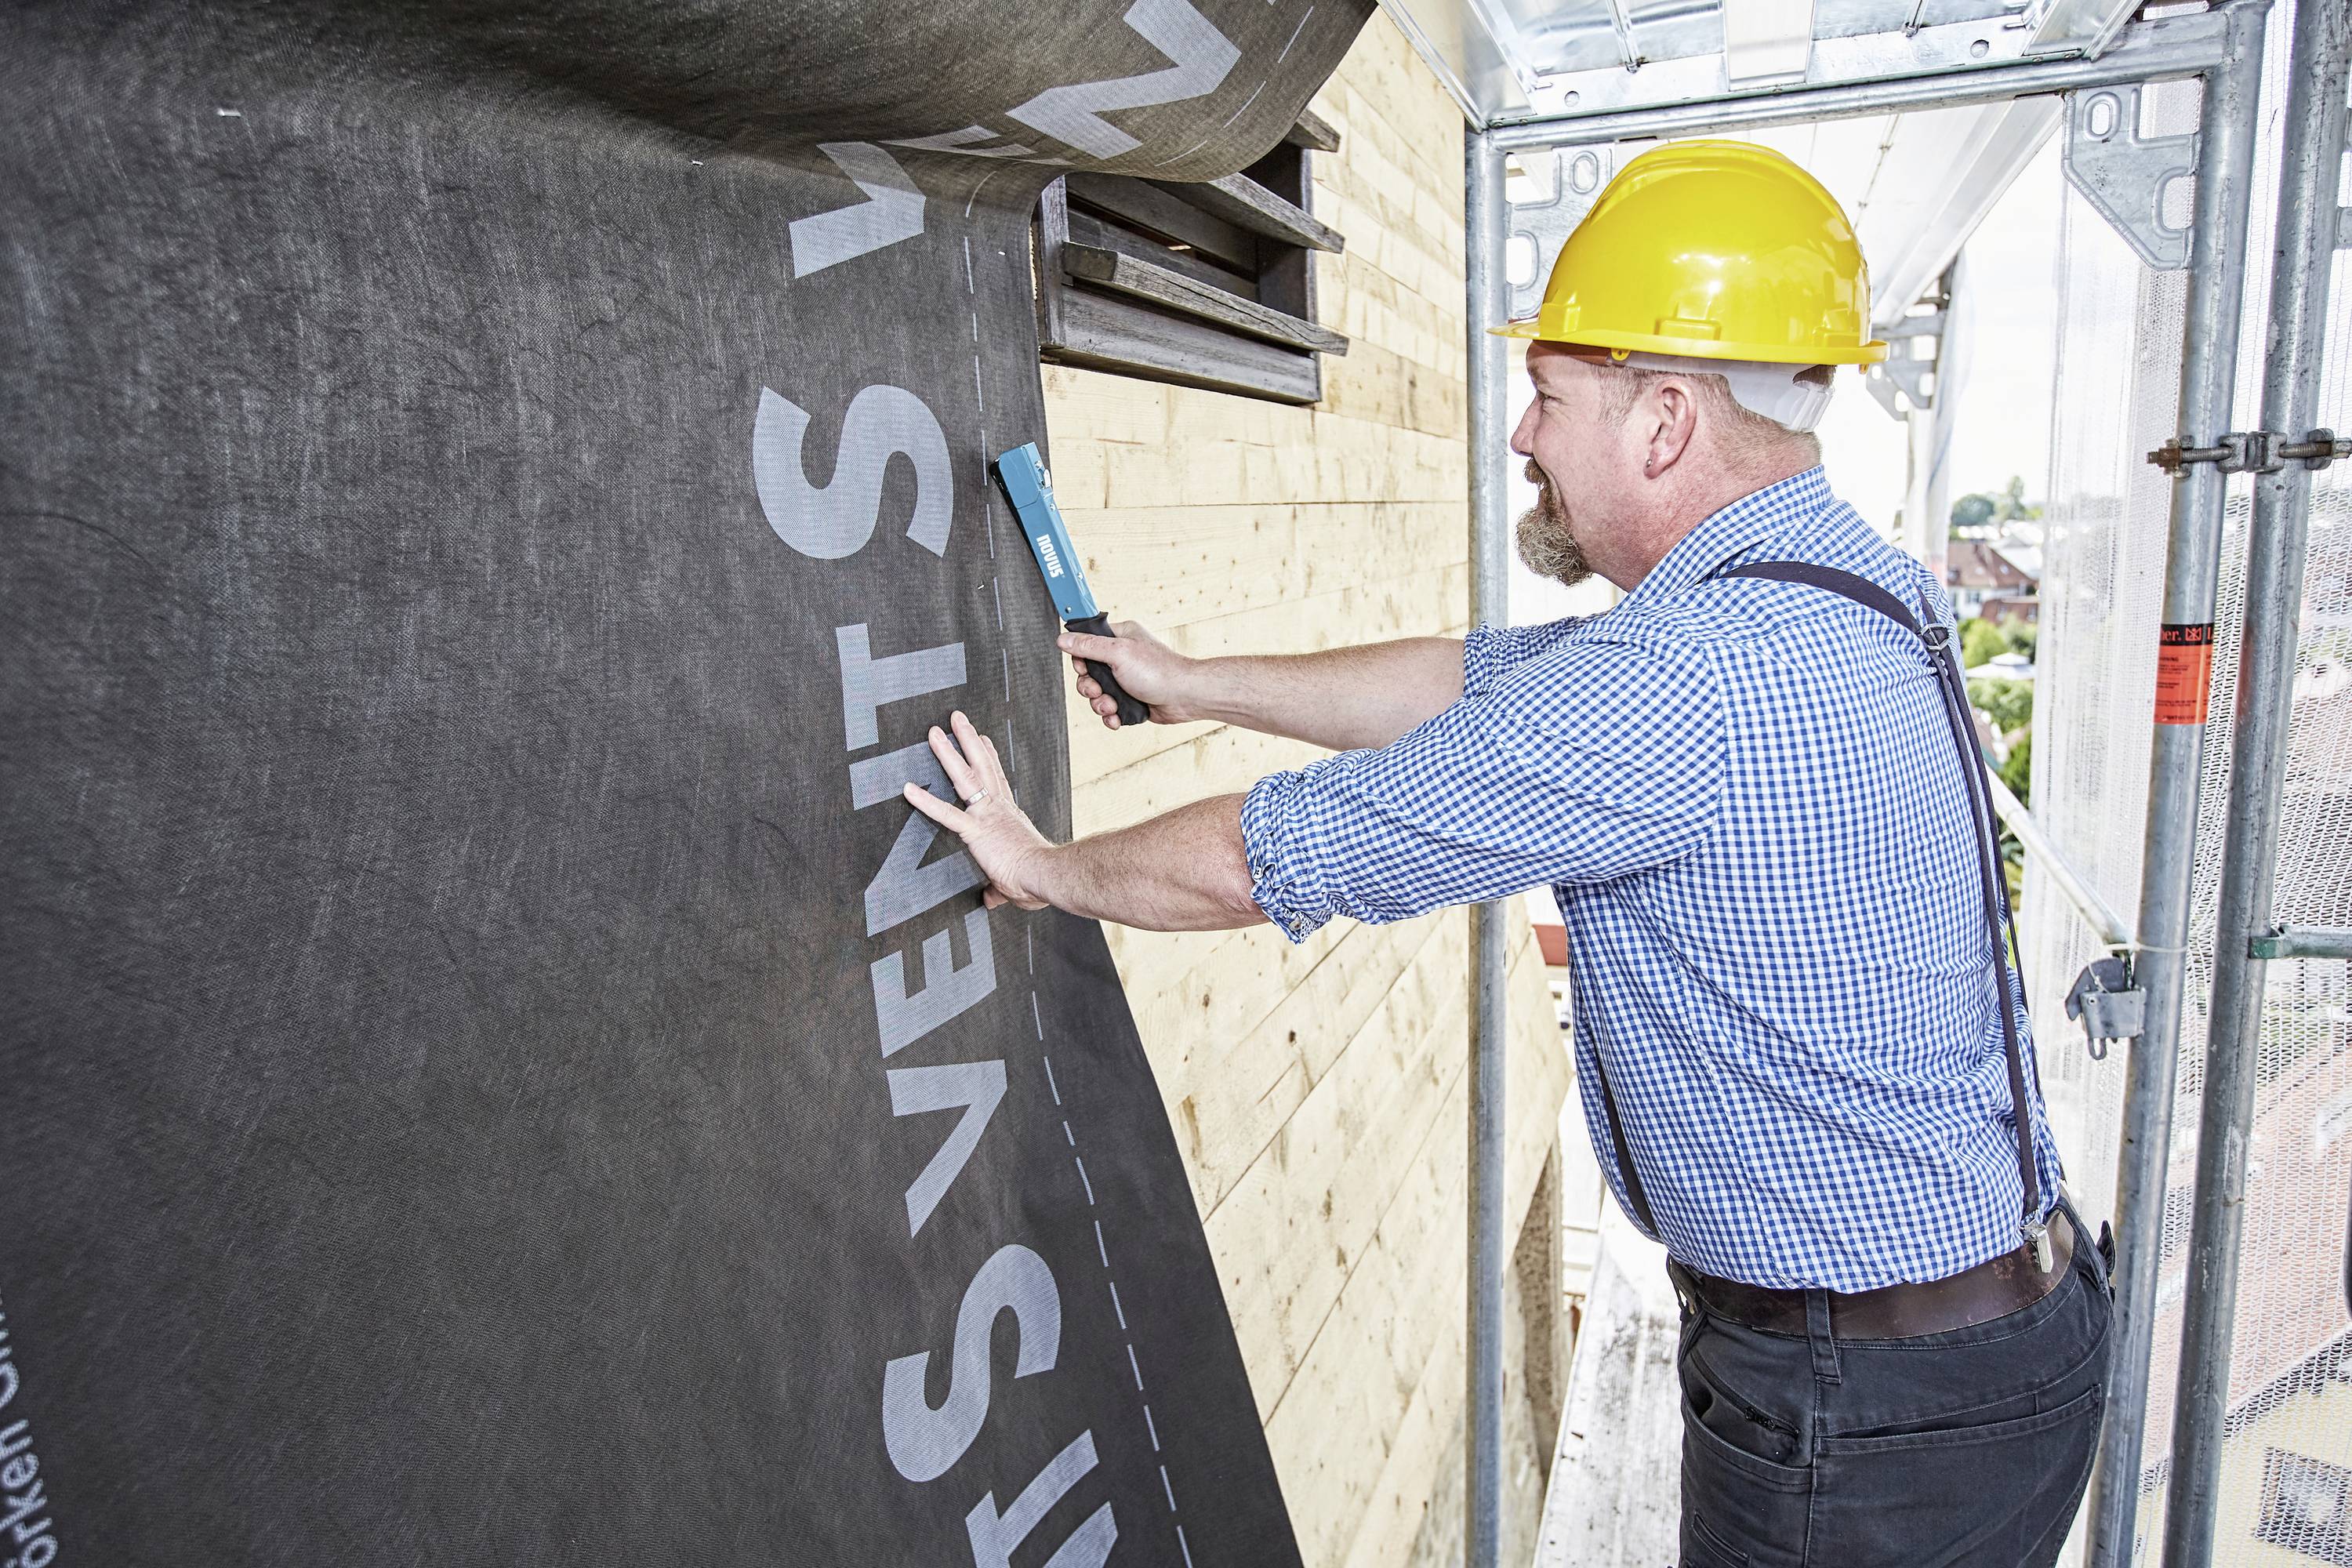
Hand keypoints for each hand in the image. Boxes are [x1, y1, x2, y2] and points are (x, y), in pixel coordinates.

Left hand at [903, 711, 1057, 910]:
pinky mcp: (975, 830)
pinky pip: (946, 814)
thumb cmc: (1038, 880)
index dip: (989, 757)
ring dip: (947, 753)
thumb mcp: (1016, 883)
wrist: (1046, 875)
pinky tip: (907, 788)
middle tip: (956, 718)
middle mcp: (998, 809)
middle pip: (982, 767)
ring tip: (933, 731)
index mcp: (1009, 816)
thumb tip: (990, 901)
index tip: (981, 738)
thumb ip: (998, 890)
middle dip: (967, 740)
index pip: (998, 780)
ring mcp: (986, 816)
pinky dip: (925, 801)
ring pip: (965, 777)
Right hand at [1059, 621, 1195, 728]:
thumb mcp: (1118, 653)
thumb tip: (1063, 638)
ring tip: (1111, 706)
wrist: (1184, 697)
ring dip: (1100, 703)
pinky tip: (1116, 717)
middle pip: (1088, 672)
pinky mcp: (1130, 699)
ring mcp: (1126, 679)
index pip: (1087, 643)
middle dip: (1089, 687)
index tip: (1083, 668)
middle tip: (1097, 691)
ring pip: (1097, 693)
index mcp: (1120, 637)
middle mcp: (1122, 657)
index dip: (1081, 658)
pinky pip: (1109, 708)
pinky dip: (1110, 715)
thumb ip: (1088, 646)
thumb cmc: (1159, 671)